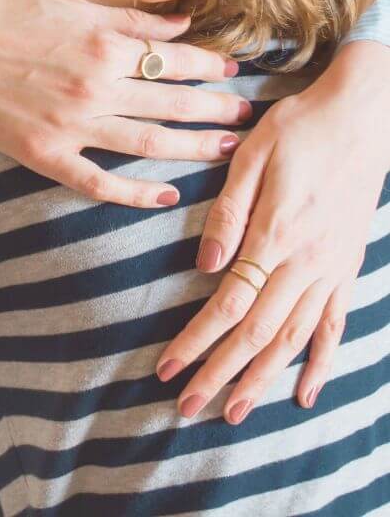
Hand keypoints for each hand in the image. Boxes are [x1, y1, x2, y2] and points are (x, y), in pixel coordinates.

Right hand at [0, 0, 251, 208]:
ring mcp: (70, 125)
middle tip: (247, 116)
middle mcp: (95, 86)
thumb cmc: (7, 17)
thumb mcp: (72, 6)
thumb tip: (183, 26)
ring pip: (150, 144)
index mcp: (103, 45)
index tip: (234, 73)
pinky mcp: (45, 154)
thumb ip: (130, 20)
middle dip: (218, 110)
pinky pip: (99, 182)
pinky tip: (167, 197)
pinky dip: (136, 194)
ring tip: (228, 150)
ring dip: (195, 148)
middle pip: (174, 104)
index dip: (212, 68)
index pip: (177, 60)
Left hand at [155, 39, 389, 422]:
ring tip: (235, 412)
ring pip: (294, 340)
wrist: (361, 117)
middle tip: (188, 407)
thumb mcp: (251, 158)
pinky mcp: (347, 267)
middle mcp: (306, 263)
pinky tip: (305, 393)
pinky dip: (320, 362)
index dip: (196, 341)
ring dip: (262, 379)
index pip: (228, 304)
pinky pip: (334, 325)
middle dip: (220, 373)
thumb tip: (204, 265)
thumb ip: (227, 213)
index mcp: (274, 235)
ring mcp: (331, 269)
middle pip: (257, 334)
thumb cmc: (297, 129)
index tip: (168, 368)